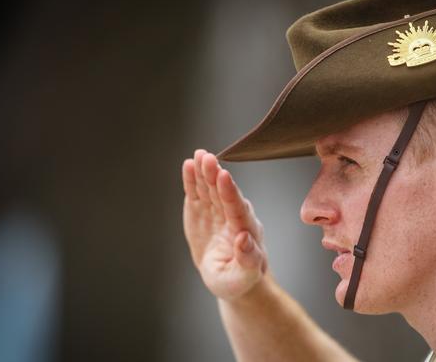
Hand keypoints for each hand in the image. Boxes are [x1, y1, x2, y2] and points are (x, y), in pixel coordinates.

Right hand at [182, 149, 266, 299]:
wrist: (230, 276)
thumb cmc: (239, 279)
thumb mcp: (243, 277)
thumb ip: (247, 260)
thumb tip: (245, 238)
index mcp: (245, 230)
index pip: (236, 208)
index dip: (229, 192)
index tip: (224, 176)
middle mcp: (233, 215)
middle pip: (223, 192)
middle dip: (215, 175)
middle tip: (208, 159)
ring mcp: (217, 210)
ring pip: (210, 188)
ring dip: (204, 172)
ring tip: (199, 155)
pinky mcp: (202, 210)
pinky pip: (197, 193)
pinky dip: (192, 180)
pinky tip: (188, 165)